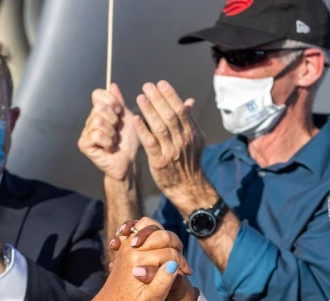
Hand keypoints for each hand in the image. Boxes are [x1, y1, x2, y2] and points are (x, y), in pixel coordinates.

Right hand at [79, 84, 139, 181]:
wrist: (129, 162)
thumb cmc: (129, 142)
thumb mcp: (127, 117)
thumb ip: (119, 102)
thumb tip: (112, 85)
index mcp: (99, 112)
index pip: (98, 94)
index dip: (112, 101)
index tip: (120, 113)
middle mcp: (90, 120)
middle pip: (99, 107)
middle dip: (114, 119)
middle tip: (117, 131)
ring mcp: (86, 132)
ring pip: (98, 121)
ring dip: (111, 133)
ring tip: (114, 140)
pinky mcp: (84, 144)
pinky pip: (96, 134)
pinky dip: (107, 141)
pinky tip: (109, 148)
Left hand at [89, 227, 190, 300]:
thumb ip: (163, 282)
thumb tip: (173, 263)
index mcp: (139, 262)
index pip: (170, 253)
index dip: (182, 263)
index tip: (187, 274)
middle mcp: (131, 250)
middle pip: (162, 235)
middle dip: (176, 247)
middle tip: (181, 263)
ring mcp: (126, 246)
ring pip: (148, 224)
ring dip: (162, 233)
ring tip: (168, 250)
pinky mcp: (124, 247)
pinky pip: (134, 227)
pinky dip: (142, 228)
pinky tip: (148, 241)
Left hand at [132, 81, 209, 207]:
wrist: (187, 187)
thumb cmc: (188, 162)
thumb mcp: (194, 140)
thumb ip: (190, 121)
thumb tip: (189, 101)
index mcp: (192, 132)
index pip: (180, 109)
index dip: (170, 95)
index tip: (160, 83)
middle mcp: (183, 140)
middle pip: (170, 115)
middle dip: (158, 98)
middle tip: (147, 86)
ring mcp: (171, 151)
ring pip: (160, 127)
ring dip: (149, 110)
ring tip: (140, 97)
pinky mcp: (159, 161)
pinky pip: (150, 143)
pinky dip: (143, 130)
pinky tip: (135, 119)